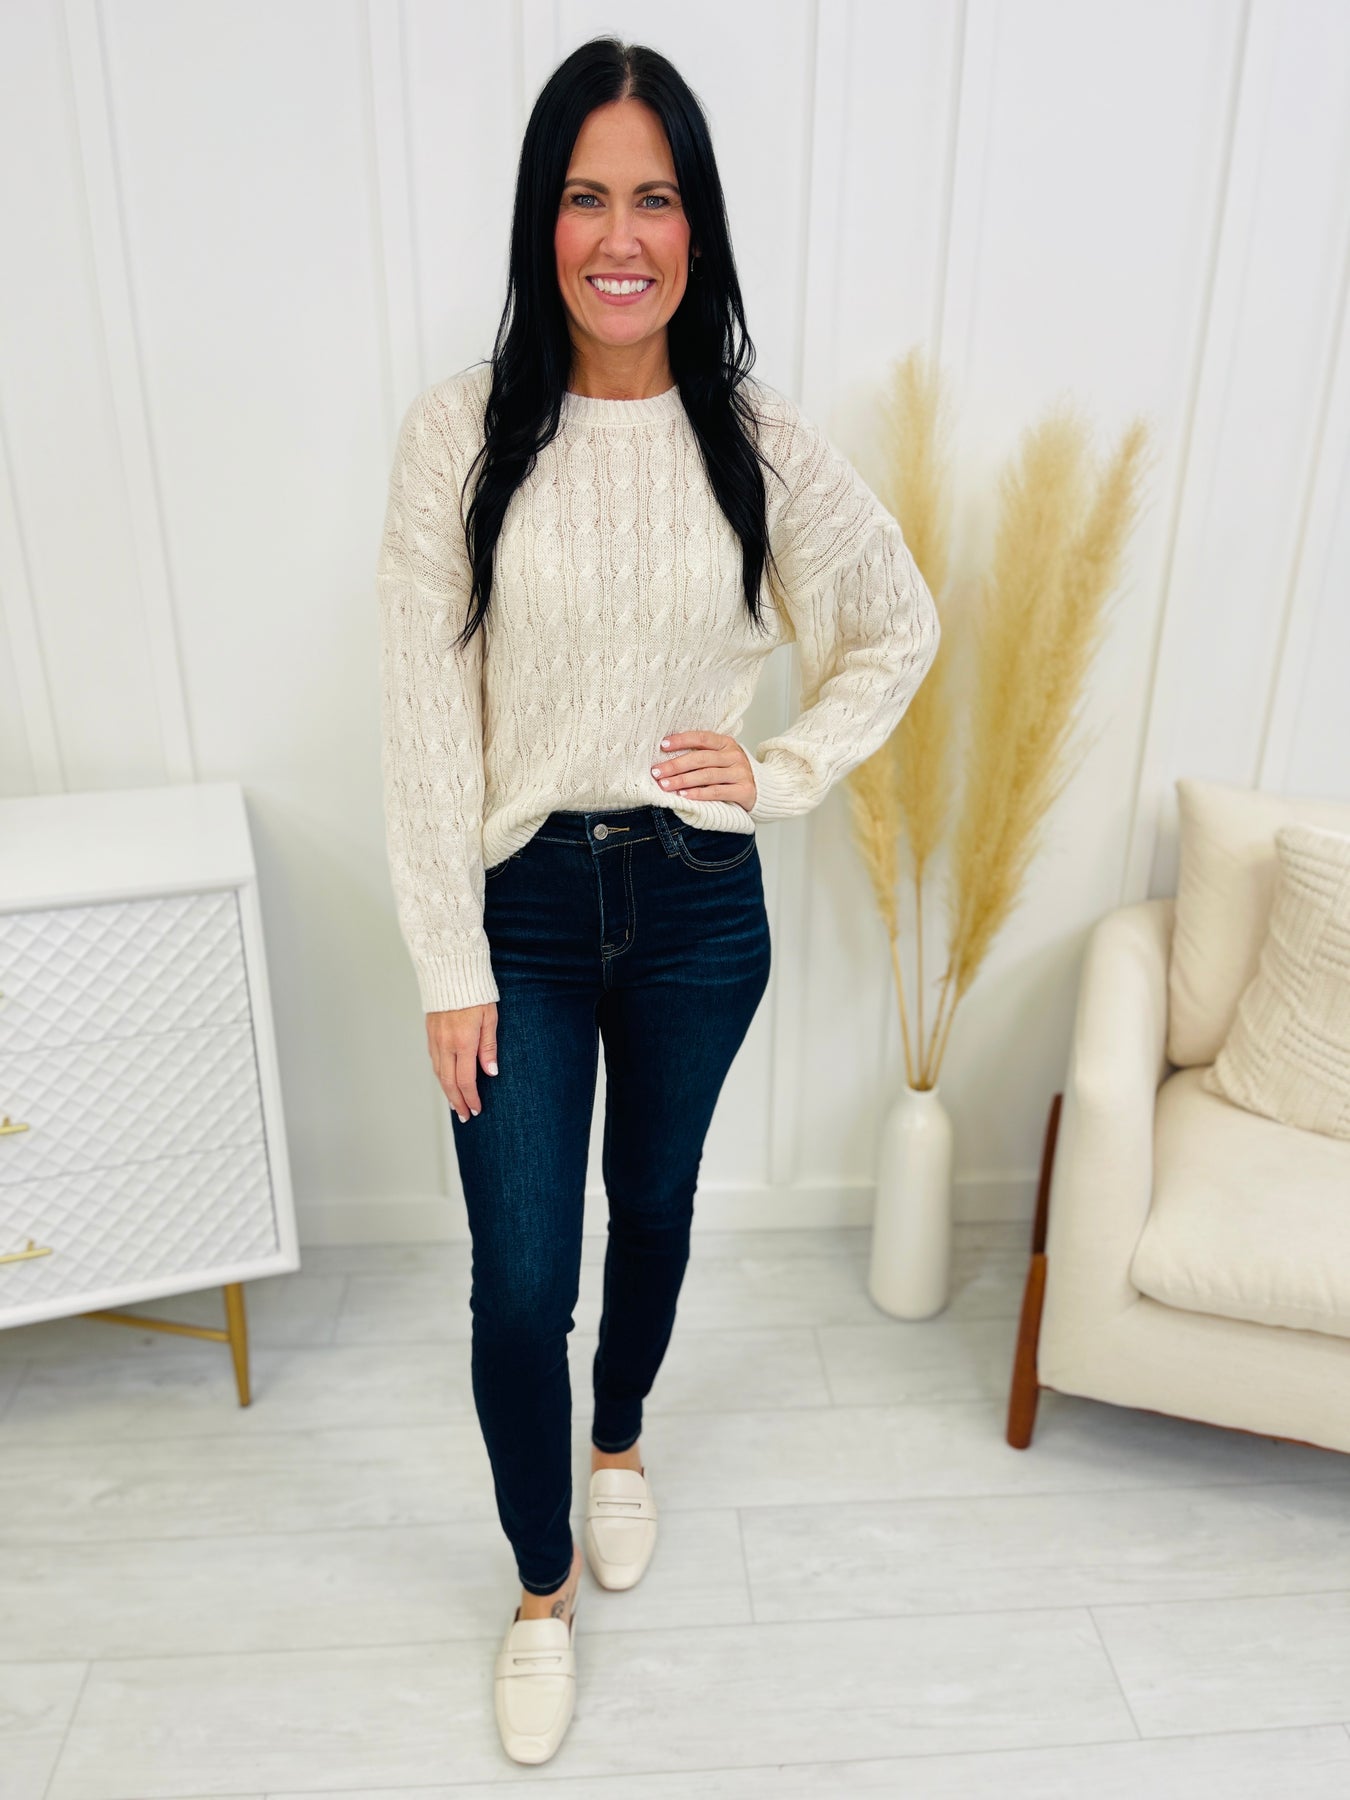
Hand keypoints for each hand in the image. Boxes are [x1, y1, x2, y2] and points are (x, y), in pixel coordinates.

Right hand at [426, 1002, 497, 1122]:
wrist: (451, 971)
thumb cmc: (476, 993)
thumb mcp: (490, 1019)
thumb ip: (489, 1047)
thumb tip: (491, 1073)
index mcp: (464, 1042)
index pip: (466, 1080)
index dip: (471, 1098)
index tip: (477, 1109)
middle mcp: (446, 1044)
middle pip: (449, 1082)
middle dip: (457, 1102)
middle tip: (465, 1116)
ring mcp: (436, 1039)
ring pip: (439, 1073)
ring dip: (447, 1091)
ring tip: (455, 1104)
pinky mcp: (430, 1033)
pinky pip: (434, 1060)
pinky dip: (440, 1075)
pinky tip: (446, 1080)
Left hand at [651, 731, 754, 811]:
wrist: (763, 789)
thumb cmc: (733, 773)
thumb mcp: (721, 758)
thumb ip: (701, 755)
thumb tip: (667, 757)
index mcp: (726, 743)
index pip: (701, 738)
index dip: (681, 740)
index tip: (663, 746)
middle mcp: (734, 756)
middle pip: (701, 758)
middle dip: (676, 765)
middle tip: (656, 772)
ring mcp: (740, 773)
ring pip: (707, 775)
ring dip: (683, 780)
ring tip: (665, 785)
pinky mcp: (744, 791)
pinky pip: (717, 792)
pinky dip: (699, 794)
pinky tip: (684, 796)